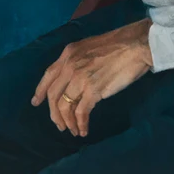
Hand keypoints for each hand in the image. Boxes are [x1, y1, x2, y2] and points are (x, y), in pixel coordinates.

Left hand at [31, 18, 152, 137]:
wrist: (137, 45)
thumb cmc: (119, 44)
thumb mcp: (90, 47)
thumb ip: (79, 60)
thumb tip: (73, 80)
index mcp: (69, 53)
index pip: (48, 74)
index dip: (41, 91)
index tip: (36, 103)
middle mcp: (70, 65)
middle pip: (54, 95)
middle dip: (55, 114)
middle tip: (60, 125)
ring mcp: (80, 78)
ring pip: (64, 106)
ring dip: (68, 122)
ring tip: (73, 129)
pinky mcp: (93, 90)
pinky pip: (81, 112)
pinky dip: (80, 124)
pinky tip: (84, 129)